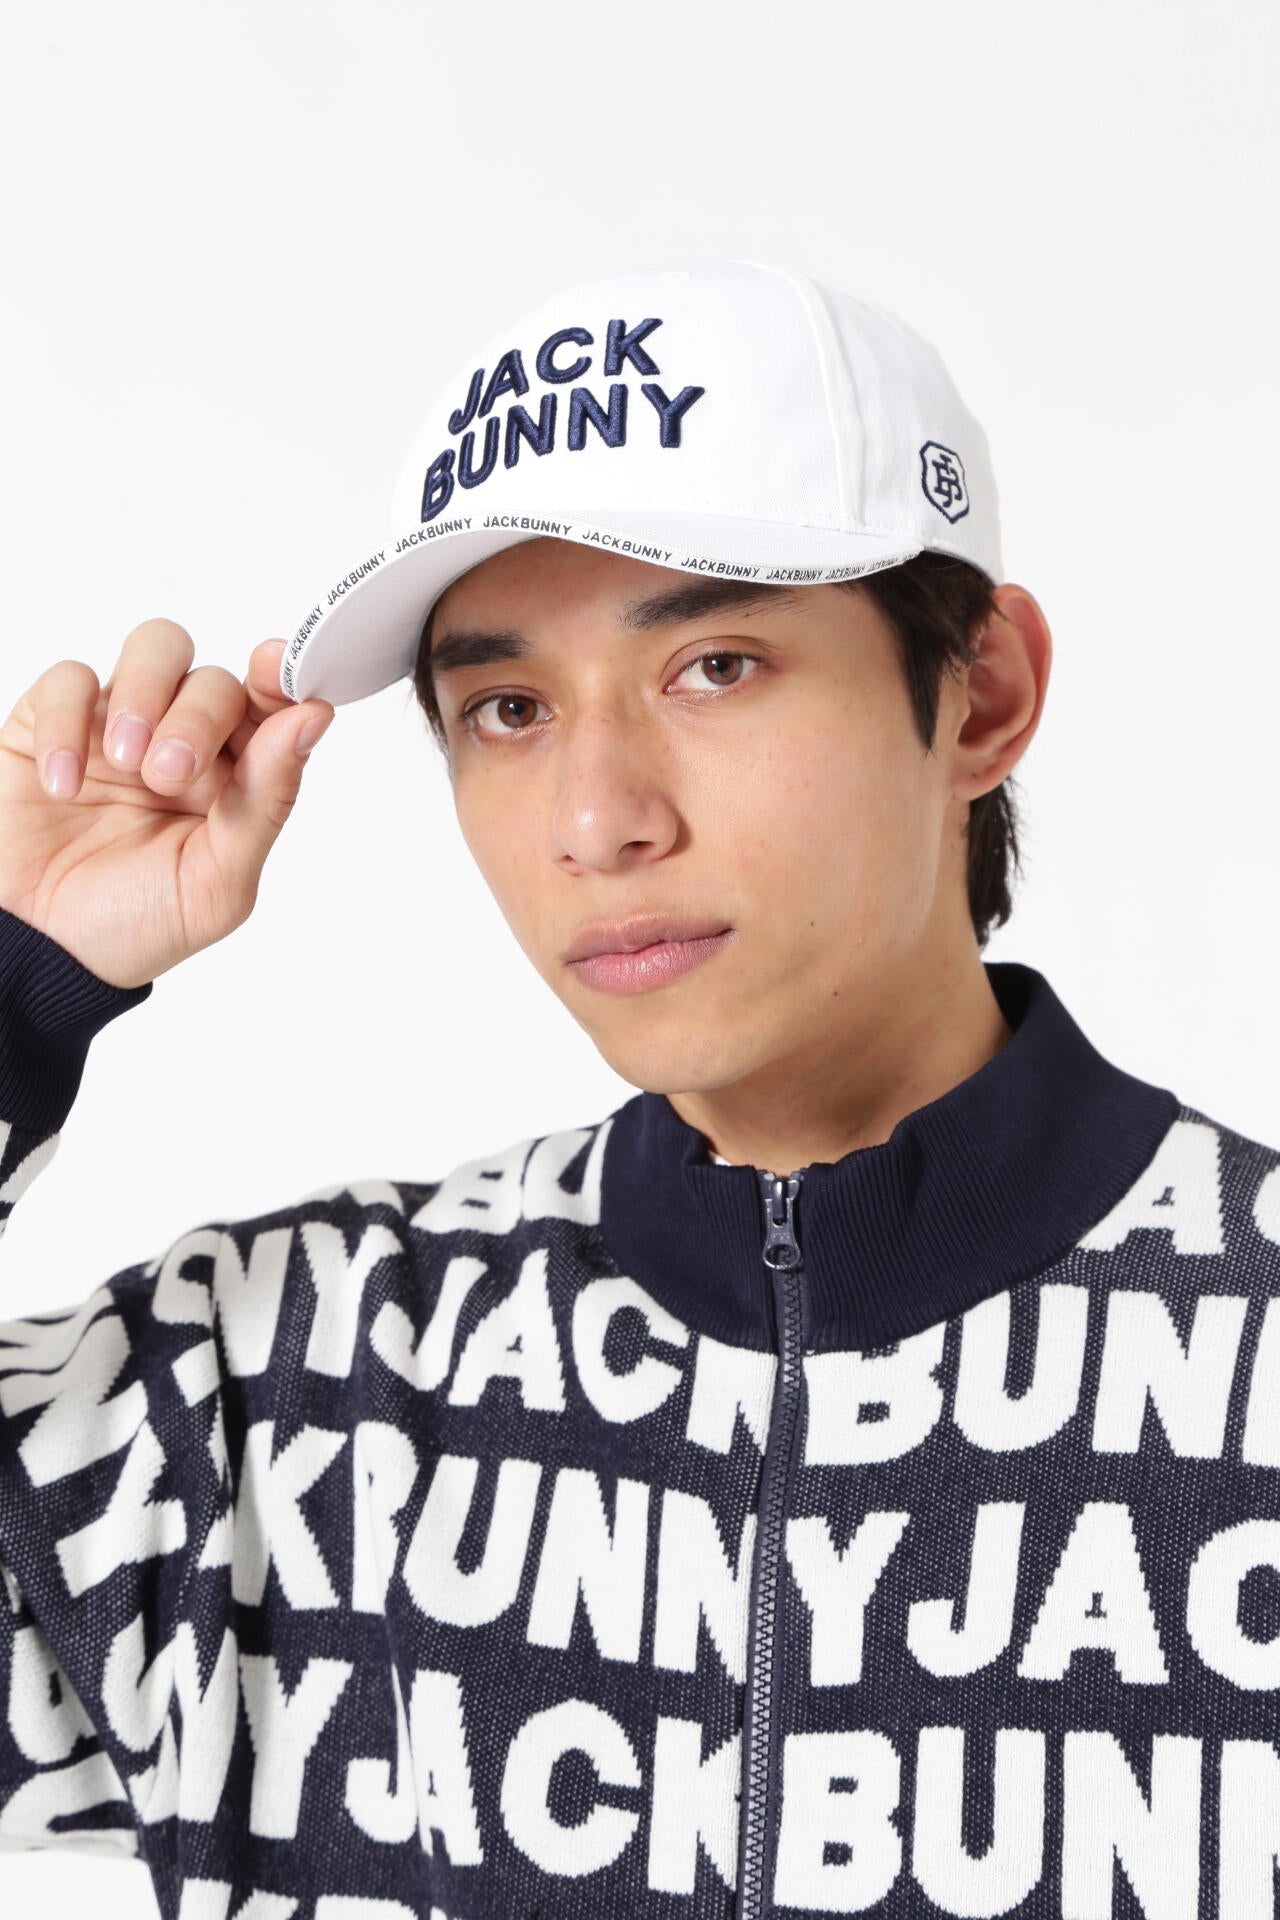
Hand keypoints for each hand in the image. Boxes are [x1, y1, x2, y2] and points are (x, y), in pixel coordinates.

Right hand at [0, 618, 334, 988]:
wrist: (39, 952)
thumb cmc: (133, 925)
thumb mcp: (215, 882)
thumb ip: (266, 801)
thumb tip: (311, 721)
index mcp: (235, 781)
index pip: (271, 710)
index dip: (281, 681)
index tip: (277, 669)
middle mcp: (184, 743)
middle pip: (215, 679)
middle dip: (198, 718)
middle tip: (168, 776)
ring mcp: (121, 726)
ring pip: (157, 649)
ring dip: (146, 693)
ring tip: (126, 762)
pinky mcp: (53, 723)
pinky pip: (70, 679)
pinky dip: (68, 724)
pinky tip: (63, 786)